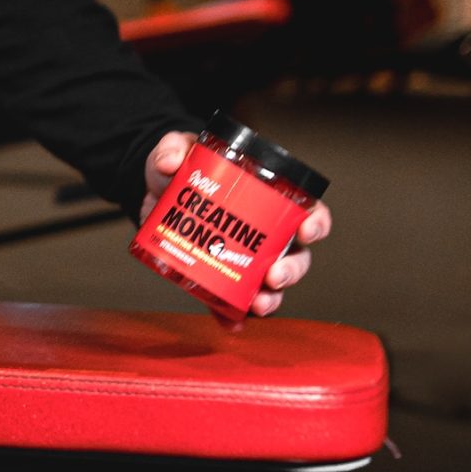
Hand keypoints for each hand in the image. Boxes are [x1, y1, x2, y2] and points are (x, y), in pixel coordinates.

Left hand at [140, 130, 332, 317]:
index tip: (305, 231)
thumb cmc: (184, 167)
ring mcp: (246, 259)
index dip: (315, 224)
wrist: (155, 193)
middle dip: (291, 270)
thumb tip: (169, 163)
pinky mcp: (220, 277)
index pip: (308, 212)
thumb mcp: (178, 148)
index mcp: (270, 199)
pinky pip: (232, 303)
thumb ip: (173, 147)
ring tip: (259, 303)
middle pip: (296, 256)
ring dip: (271, 299)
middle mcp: (267, 233)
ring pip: (272, 285)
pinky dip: (233, 316)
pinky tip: (231, 323)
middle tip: (274, 275)